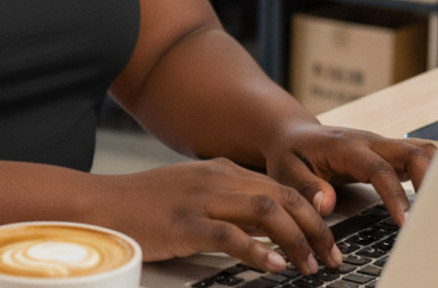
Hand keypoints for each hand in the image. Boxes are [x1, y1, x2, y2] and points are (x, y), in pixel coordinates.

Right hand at [100, 158, 341, 274]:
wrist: (104, 204)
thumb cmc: (148, 205)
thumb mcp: (194, 193)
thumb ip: (229, 204)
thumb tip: (269, 229)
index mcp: (222, 170)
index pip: (281, 187)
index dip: (312, 213)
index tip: (330, 240)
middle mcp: (217, 178)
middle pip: (282, 196)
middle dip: (315, 229)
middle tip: (333, 257)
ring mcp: (202, 199)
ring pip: (266, 212)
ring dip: (296, 240)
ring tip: (310, 267)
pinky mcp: (186, 223)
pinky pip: (231, 236)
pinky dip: (258, 251)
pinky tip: (273, 267)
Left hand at [264, 122, 436, 226]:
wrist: (292, 134)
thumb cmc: (291, 153)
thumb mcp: (287, 170)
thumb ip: (306, 186)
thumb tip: (326, 203)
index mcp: (346, 146)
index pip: (378, 168)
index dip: (395, 195)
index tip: (406, 223)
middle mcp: (369, 142)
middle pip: (412, 151)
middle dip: (430, 181)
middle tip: (436, 216)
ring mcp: (382, 146)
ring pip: (421, 151)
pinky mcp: (388, 154)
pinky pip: (419, 159)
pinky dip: (435, 174)